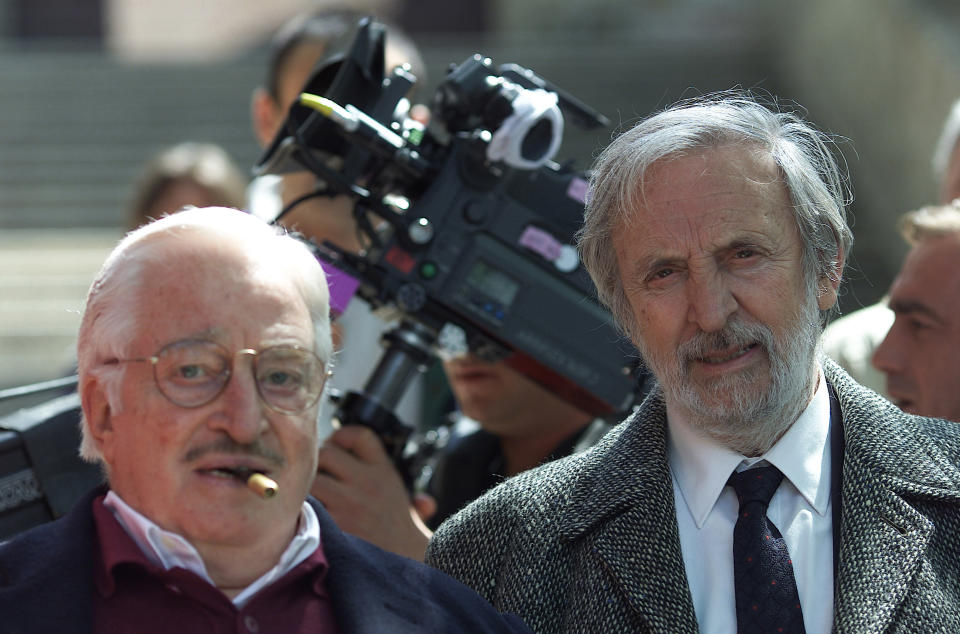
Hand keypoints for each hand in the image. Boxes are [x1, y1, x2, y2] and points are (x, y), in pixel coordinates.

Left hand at [313, 425, 432, 559]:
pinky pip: (307, 506)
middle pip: (327, 452)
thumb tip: (422, 501)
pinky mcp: (332, 524)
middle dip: (318, 460)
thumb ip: (407, 492)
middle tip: (318, 473)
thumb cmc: (401, 535)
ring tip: (311, 495)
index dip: (342, 436)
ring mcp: (347, 503)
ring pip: (313, 478)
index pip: (359, 436)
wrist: (404, 564)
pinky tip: (308, 513)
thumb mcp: (407, 503)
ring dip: (307, 485)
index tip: (336, 445)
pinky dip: (303, 507)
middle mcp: (366, 482)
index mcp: (383, 471)